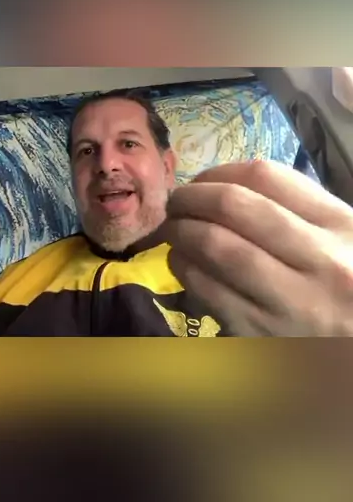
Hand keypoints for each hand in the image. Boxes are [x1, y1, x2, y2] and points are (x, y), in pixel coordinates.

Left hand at [165, 161, 352, 335]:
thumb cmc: (347, 294)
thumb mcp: (344, 243)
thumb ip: (300, 212)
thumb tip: (227, 188)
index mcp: (343, 226)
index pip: (267, 177)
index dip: (220, 172)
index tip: (203, 180)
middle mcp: (320, 260)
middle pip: (234, 206)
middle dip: (192, 197)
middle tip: (176, 201)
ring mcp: (291, 302)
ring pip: (215, 247)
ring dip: (181, 231)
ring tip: (172, 229)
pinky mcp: (263, 335)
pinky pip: (208, 291)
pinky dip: (184, 269)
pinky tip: (181, 262)